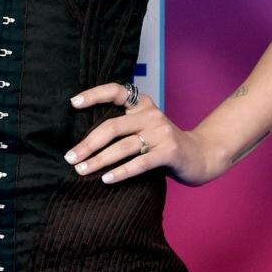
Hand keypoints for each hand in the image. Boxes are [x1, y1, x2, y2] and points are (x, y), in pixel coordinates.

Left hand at [62, 81, 222, 187]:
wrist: (201, 155)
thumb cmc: (164, 144)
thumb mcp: (145, 127)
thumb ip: (123, 127)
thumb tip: (84, 140)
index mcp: (143, 105)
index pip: (116, 91)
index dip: (94, 95)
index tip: (73, 103)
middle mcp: (151, 115)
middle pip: (113, 126)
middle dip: (88, 143)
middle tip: (70, 157)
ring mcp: (161, 133)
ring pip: (123, 146)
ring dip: (99, 160)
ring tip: (81, 171)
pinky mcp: (169, 152)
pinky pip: (140, 163)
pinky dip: (121, 172)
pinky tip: (106, 179)